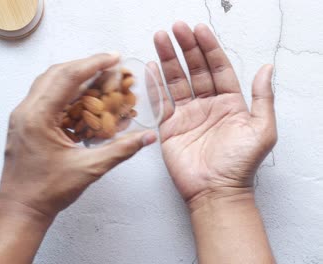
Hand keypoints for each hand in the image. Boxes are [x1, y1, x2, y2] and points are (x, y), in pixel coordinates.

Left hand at [0, 53, 156, 220]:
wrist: (20, 210)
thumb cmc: (46, 192)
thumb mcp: (88, 169)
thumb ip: (120, 150)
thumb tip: (146, 137)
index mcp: (38, 117)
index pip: (67, 77)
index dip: (93, 63)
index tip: (113, 58)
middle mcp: (25, 111)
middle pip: (56, 74)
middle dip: (84, 66)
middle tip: (108, 65)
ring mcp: (22, 117)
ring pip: (48, 84)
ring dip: (73, 78)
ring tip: (97, 79)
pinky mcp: (24, 125)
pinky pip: (44, 99)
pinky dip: (64, 94)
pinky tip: (81, 102)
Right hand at [151, 22, 276, 208]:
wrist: (216, 191)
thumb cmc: (240, 164)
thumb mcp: (261, 129)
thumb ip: (262, 98)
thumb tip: (267, 68)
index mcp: (230, 103)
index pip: (217, 68)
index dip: (208, 48)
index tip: (199, 30)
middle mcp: (207, 105)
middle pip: (194, 69)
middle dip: (185, 48)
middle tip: (176, 29)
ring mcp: (187, 115)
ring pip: (176, 81)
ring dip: (168, 60)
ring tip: (160, 38)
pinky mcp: (170, 127)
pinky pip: (161, 102)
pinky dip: (155, 85)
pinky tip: (151, 67)